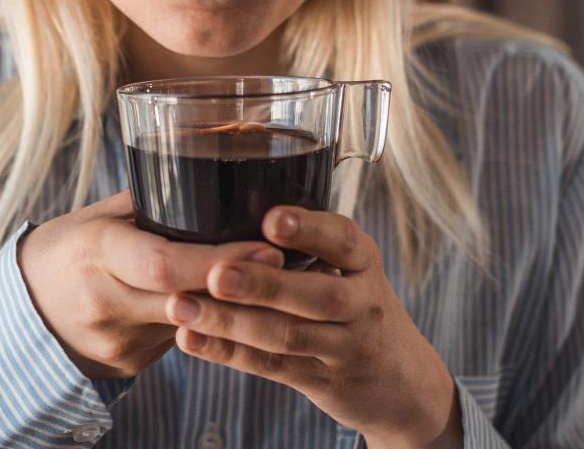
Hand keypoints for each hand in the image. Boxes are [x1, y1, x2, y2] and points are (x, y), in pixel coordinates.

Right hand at [17, 191, 284, 378]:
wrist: (25, 310)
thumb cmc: (70, 249)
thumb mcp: (101, 216)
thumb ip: (154, 203)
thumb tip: (221, 173)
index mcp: (96, 252)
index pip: (164, 264)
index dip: (219, 261)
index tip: (266, 249)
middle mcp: (104, 301)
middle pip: (187, 300)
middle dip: (242, 287)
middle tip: (289, 269)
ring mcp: (116, 341)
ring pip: (192, 325)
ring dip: (234, 308)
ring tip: (273, 285)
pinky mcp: (127, 366)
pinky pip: (181, 342)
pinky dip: (210, 325)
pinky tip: (234, 309)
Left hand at [165, 207, 459, 447]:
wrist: (402, 381)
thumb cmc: (359, 308)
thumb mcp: (353, 269)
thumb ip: (310, 243)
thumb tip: (232, 201)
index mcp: (364, 262)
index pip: (343, 240)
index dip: (308, 229)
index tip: (270, 219)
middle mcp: (361, 303)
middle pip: (316, 295)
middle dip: (263, 283)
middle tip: (217, 273)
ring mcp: (344, 347)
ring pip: (286, 335)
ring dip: (230, 321)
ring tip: (182, 306)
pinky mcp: (322, 381)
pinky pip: (272, 367)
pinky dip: (228, 352)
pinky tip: (192, 338)